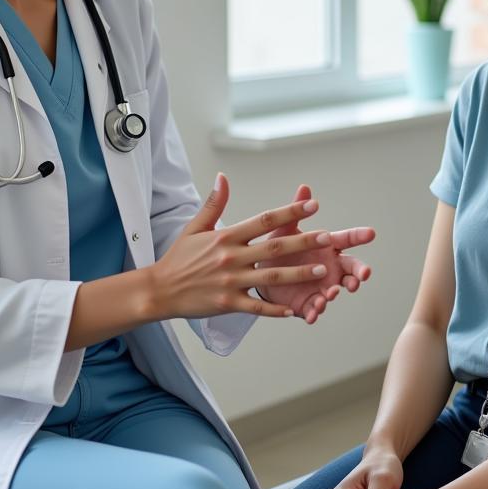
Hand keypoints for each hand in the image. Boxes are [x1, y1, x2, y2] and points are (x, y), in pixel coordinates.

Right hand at [146, 173, 333, 319]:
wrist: (159, 289)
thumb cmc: (180, 257)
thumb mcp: (195, 227)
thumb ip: (213, 203)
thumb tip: (223, 177)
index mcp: (226, 236)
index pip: (264, 220)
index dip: (289, 212)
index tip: (311, 205)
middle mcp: (231, 257)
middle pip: (273, 248)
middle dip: (303, 242)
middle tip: (327, 237)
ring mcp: (230, 282)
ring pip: (271, 278)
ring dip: (298, 275)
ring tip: (322, 272)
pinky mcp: (227, 303)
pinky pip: (256, 306)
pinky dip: (275, 310)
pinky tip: (294, 310)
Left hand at [255, 184, 374, 323]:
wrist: (261, 274)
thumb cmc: (279, 248)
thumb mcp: (284, 229)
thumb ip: (296, 211)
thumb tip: (304, 188)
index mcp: (326, 247)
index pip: (347, 239)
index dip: (359, 236)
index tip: (370, 232)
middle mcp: (329, 268)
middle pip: (351, 269)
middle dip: (359, 273)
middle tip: (363, 275)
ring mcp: (321, 286)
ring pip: (335, 291)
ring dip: (334, 293)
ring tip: (330, 294)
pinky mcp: (307, 303)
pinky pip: (315, 309)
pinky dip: (315, 312)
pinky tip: (313, 313)